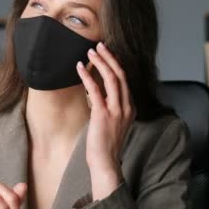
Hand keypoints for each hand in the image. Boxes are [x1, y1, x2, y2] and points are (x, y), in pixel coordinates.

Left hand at [76, 42, 134, 198]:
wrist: (105, 163)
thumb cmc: (104, 145)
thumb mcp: (111, 123)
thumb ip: (108, 108)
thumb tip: (97, 94)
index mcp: (130, 108)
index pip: (124, 80)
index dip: (115, 64)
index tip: (106, 54)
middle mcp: (126, 107)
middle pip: (120, 74)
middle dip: (110, 57)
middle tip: (99, 45)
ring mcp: (117, 110)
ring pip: (112, 78)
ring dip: (100, 62)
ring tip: (90, 51)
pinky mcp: (104, 114)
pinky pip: (96, 89)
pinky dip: (87, 76)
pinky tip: (78, 68)